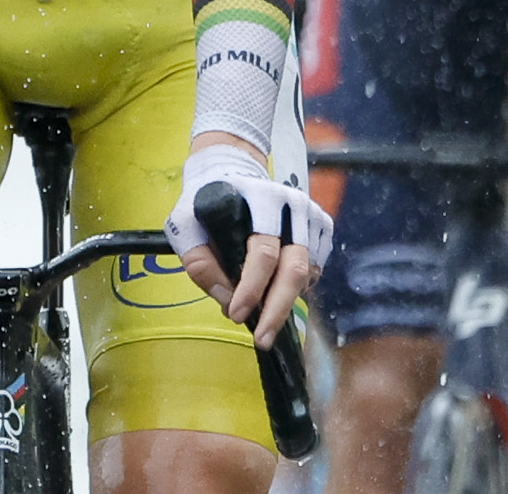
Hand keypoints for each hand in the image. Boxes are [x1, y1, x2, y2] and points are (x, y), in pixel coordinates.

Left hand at [166, 143, 331, 349]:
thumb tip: (226, 298)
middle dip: (278, 309)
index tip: (237, 314)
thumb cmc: (206, 202)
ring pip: (308, 271)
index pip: (263, 252)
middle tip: (262, 338)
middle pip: (295, 267)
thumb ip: (199, 262)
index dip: (251, 289)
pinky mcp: (322, 225)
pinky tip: (276, 291)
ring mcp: (311, 214)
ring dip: (285, 300)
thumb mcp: (185, 225)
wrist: (231, 169)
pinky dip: (298, 287)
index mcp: (259, 199)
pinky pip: (316, 268)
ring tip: (263, 316)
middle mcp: (292, 205)